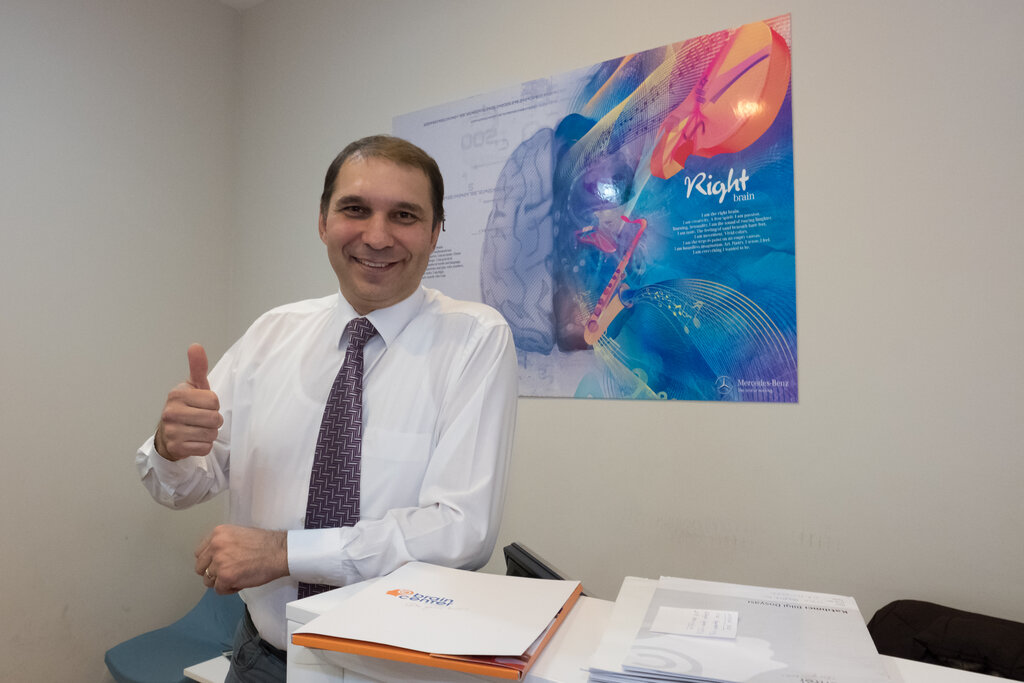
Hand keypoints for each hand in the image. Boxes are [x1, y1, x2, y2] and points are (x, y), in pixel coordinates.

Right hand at [154, 344, 222, 460]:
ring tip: (198, 429)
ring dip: (209, 434)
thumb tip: (195, 346)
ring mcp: (172, 431)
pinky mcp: (176, 448)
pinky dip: (203, 446)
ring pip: (211, 434)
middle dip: (214, 421)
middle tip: (202, 419)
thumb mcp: (193, 387)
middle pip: (214, 419)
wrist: (168, 435)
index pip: (214, 401)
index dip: (214, 405)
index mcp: (177, 394)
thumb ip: (197, 367)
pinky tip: (194, 440)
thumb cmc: (186, 407)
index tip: (203, 406)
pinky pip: (205, 448)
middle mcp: (171, 412)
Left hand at [195, 525, 288, 593]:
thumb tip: (213, 557)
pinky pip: (219, 589)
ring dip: (220, 582)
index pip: (199, 552)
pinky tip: (240, 582)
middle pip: (200, 567)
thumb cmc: (265, 544)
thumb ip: (223, 543)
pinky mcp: (225, 576)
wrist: (279, 552)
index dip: (208, 561)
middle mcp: (215, 546)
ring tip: (235, 577)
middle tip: (226, 573)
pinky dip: (229, 589)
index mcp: (218, 533)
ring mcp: (219, 562)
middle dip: (212, 572)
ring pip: (208, 580)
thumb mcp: (238, 533)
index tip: (217, 564)